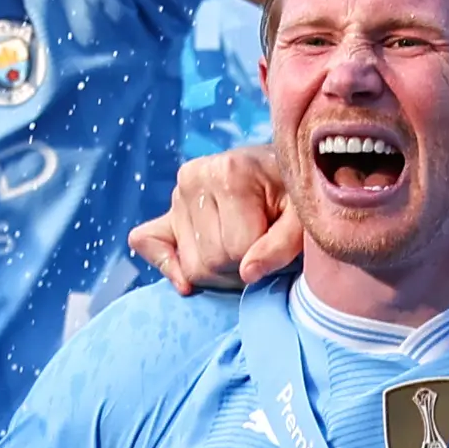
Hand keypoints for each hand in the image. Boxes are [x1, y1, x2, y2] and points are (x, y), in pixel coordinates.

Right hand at [128, 144, 299, 292]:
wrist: (280, 171)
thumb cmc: (295, 196)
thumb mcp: (302, 217)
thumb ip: (283, 245)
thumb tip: (248, 273)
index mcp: (228, 172)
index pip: (237, 250)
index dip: (262, 258)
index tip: (277, 243)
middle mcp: (192, 177)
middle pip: (210, 260)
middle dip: (241, 268)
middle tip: (261, 250)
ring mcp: (176, 195)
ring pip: (190, 265)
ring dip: (220, 271)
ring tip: (243, 248)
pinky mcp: (166, 211)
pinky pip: (146, 243)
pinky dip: (168, 265)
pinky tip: (189, 276)